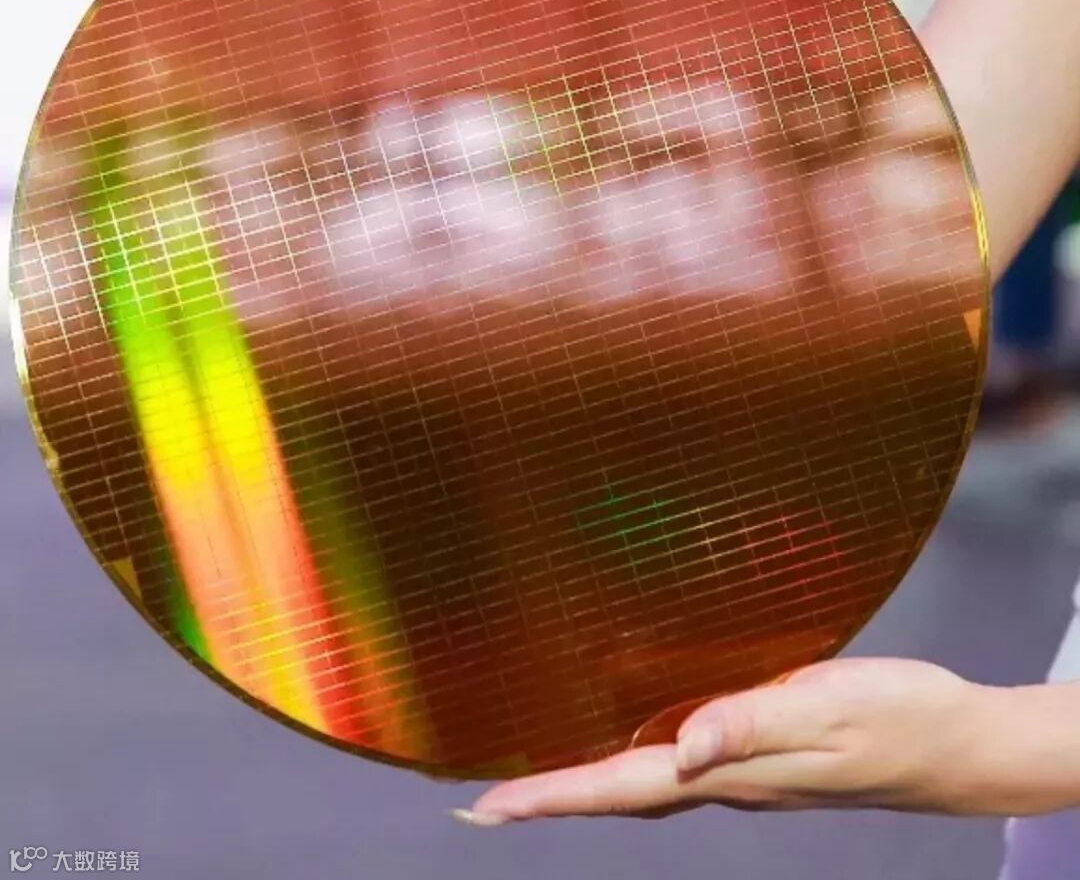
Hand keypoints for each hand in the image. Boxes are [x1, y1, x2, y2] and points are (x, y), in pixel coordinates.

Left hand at [453, 659, 1079, 824]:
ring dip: (583, 783)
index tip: (489, 805)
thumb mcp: (829, 711)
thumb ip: (753, 726)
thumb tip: (683, 748)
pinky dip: (632, 763)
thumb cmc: (898, 720)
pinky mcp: (761, 747)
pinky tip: (625, 746)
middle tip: (484, 801)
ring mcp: (745, 768)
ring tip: (532, 781)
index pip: (624, 786)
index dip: (554, 795)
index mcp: (734, 770)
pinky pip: (677, 763)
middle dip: (550, 798)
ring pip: (644, 784)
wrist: (955, 740)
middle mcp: (728, 776)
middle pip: (619, 794)